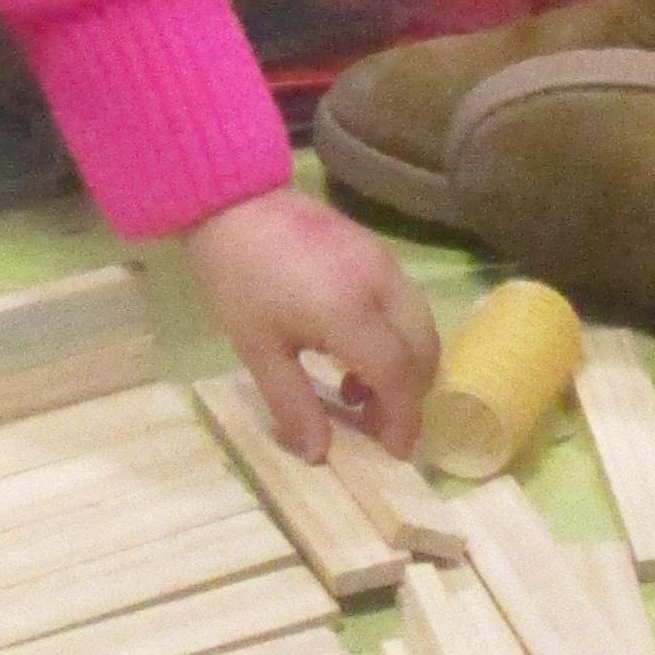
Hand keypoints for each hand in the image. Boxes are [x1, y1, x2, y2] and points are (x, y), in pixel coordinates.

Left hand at [178, 185, 435, 460]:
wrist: (232, 201)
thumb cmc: (238, 278)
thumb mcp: (257, 348)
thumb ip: (293, 402)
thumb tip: (319, 453)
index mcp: (349, 311)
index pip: (397, 375)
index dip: (403, 418)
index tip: (395, 453)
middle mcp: (381, 285)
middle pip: (422, 351)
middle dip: (409, 396)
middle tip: (375, 426)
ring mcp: (385, 262)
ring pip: (420, 325)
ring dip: (405, 366)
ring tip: (356, 390)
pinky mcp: (379, 250)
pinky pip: (406, 303)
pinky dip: (398, 337)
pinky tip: (354, 350)